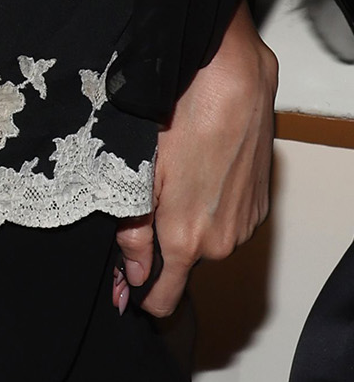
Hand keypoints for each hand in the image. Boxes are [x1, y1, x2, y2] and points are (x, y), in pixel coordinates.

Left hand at [116, 2, 277, 317]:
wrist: (231, 85)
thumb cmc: (179, 124)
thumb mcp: (137, 178)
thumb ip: (133, 233)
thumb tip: (132, 275)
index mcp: (186, 240)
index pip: (164, 296)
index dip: (139, 294)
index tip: (122, 289)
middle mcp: (222, 241)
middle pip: (180, 264)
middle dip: (157, 248)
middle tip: (137, 209)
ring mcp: (245, 224)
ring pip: (203, 240)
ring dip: (184, 224)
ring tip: (169, 184)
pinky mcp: (259, 205)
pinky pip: (224, 221)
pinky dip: (208, 208)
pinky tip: (196, 177)